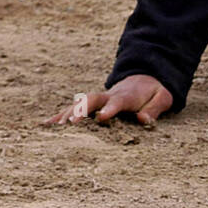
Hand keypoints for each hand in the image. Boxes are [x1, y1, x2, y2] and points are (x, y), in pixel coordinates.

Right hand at [47, 75, 172, 127]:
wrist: (144, 78)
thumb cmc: (153, 92)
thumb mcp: (162, 97)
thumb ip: (154, 108)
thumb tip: (142, 118)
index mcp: (127, 96)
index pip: (117, 101)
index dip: (110, 108)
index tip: (102, 117)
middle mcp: (108, 96)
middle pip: (93, 99)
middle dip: (82, 110)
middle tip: (71, 123)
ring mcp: (98, 99)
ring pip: (79, 104)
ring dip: (67, 115)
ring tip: (54, 129)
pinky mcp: (91, 105)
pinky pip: (73, 110)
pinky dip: (59, 117)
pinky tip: (45, 126)